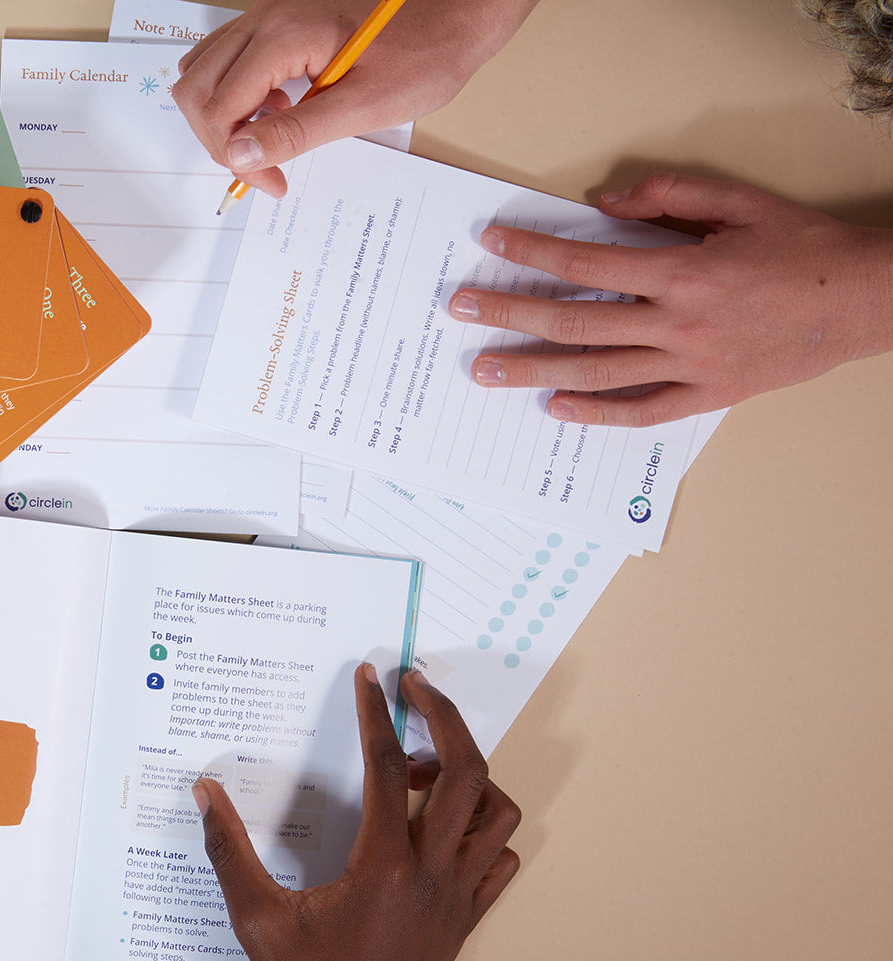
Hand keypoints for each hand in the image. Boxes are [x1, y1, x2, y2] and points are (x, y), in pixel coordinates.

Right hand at [172, 0, 536, 195]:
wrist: (456, 13)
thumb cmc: (423, 54)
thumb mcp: (362, 106)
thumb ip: (294, 133)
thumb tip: (240, 156)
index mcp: (283, 36)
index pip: (219, 108)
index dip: (236, 157)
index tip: (272, 182)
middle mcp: (266, 17)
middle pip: (196, 86)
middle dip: (217, 137)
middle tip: (263, 167)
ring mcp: (268, 12)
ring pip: (204, 68)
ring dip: (223, 111)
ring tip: (271, 132)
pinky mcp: (278, 17)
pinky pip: (229, 55)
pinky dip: (236, 88)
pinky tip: (278, 104)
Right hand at [192, 666, 519, 960]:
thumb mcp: (255, 916)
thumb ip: (229, 849)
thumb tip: (205, 793)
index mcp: (382, 867)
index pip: (387, 767)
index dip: (377, 714)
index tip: (372, 679)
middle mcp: (431, 876)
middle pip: (465, 774)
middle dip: (445, 719)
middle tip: (417, 690)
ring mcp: (457, 899)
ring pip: (495, 816)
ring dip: (470, 778)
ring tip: (425, 772)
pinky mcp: (466, 921)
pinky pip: (499, 862)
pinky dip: (484, 832)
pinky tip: (445, 830)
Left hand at [449, 172, 892, 425]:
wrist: (864, 300)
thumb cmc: (801, 247)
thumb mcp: (736, 202)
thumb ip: (667, 196)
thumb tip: (605, 201)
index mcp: (681, 273)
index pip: (586, 263)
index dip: (533, 253)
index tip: (493, 244)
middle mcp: (677, 325)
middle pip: (574, 322)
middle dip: (509, 314)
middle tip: (460, 310)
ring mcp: (690, 367)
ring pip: (595, 373)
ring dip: (533, 370)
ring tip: (485, 369)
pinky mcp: (706, 396)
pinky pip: (640, 412)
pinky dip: (595, 413)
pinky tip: (556, 407)